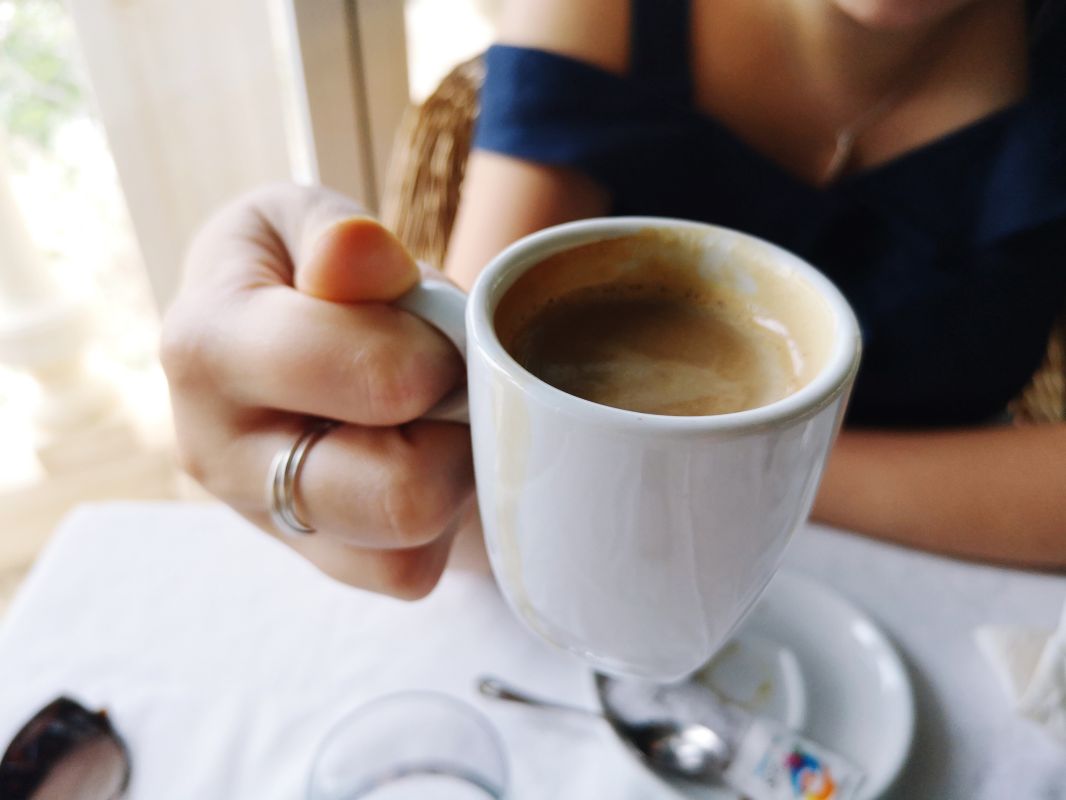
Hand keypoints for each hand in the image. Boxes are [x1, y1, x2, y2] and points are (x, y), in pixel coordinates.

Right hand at [161, 183, 473, 597]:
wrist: (274, 337)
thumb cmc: (300, 270)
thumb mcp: (305, 220)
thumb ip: (337, 234)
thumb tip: (357, 255)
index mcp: (210, 347)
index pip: (376, 380)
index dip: (440, 354)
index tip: (432, 330)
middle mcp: (218, 452)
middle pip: (402, 495)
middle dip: (454, 430)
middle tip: (444, 383)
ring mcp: (265, 521)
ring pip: (410, 546)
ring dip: (450, 475)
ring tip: (427, 418)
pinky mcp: (313, 564)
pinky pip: (411, 573)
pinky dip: (438, 523)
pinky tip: (415, 460)